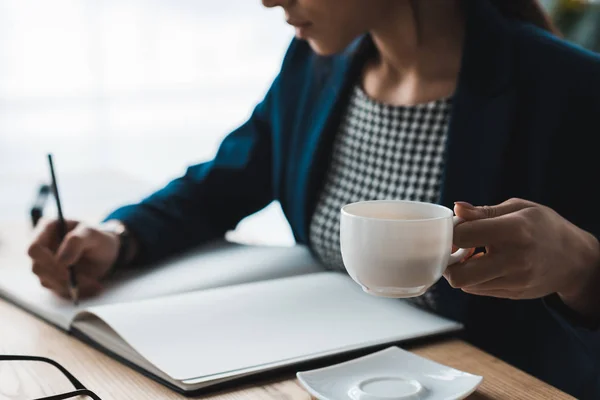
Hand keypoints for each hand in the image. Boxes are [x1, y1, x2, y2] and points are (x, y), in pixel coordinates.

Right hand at [27, 219, 120, 298]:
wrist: (106, 253)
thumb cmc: (98, 238)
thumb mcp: (92, 234)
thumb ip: (76, 241)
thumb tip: (61, 261)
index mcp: (47, 229)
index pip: (34, 248)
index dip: (47, 260)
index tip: (68, 267)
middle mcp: (42, 247)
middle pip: (38, 268)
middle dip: (62, 276)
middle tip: (87, 279)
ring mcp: (45, 264)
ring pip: (47, 281)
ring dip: (71, 284)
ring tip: (94, 281)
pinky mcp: (52, 279)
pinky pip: (58, 290)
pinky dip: (76, 290)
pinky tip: (93, 285)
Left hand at [444, 198, 599, 311]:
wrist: (576, 259)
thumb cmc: (544, 226)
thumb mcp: (519, 209)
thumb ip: (484, 211)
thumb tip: (456, 209)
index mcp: (515, 230)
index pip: (463, 236)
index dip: (452, 231)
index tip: (455, 227)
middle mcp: (514, 260)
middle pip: (459, 275)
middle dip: (448, 261)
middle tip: (455, 248)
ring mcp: (515, 281)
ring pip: (466, 284)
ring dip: (460, 270)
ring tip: (472, 254)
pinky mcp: (513, 294)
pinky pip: (479, 290)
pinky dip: (473, 278)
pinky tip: (484, 263)